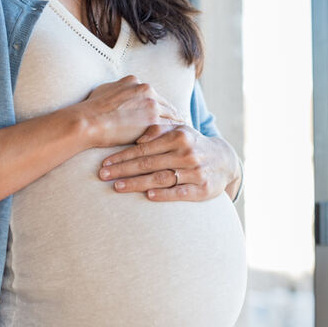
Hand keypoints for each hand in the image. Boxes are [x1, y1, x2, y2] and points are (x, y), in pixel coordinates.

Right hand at [71, 74, 185, 147]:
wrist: (88, 121)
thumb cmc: (91, 110)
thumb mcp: (104, 90)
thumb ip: (117, 90)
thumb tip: (117, 92)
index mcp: (135, 82)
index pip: (154, 96)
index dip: (161, 107)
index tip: (167, 115)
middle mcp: (146, 89)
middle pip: (167, 105)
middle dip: (173, 116)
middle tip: (183, 127)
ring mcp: (151, 104)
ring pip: (171, 116)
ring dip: (178, 126)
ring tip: (184, 137)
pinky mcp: (152, 121)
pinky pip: (169, 128)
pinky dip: (174, 135)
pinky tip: (178, 143)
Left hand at [98, 124, 241, 200]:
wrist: (224, 161)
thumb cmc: (193, 145)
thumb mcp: (179, 131)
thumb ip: (159, 130)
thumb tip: (138, 137)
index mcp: (179, 136)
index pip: (144, 148)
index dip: (123, 156)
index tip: (105, 162)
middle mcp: (187, 153)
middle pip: (149, 163)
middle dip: (123, 169)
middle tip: (103, 175)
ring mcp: (195, 172)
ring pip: (161, 178)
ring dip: (137, 183)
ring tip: (117, 186)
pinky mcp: (202, 189)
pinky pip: (180, 192)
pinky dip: (164, 194)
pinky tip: (148, 196)